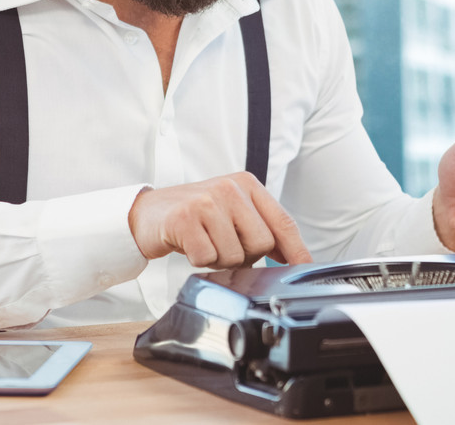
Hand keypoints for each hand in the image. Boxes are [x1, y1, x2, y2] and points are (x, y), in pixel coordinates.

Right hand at [128, 172, 312, 268]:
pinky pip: (207, 258)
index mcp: (246, 185)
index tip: (306, 268)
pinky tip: (189, 245)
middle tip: (222, 246)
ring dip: (219, 260)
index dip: (297, 249)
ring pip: (235, 256)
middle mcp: (229, 188)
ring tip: (204, 243)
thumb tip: (290, 257)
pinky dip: (199, 261)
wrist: (147, 213)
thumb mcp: (230, 214)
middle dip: (245, 256)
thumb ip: (259, 228)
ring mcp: (206, 202)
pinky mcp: (185, 218)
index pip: (282, 221)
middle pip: (261, 244)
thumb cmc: (193, 217)